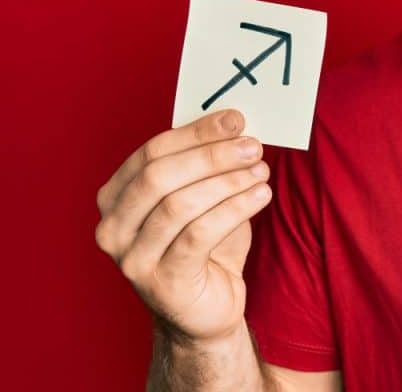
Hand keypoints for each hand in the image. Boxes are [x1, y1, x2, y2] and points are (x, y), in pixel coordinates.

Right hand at [94, 109, 272, 343]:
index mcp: (115, 198)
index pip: (151, 152)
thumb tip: (234, 122)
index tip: (236, 119)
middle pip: (160, 176)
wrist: (205, 309)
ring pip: (179, 205)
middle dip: (211, 155)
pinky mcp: (162, 283)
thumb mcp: (202, 197)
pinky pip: (199, 235)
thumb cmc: (204, 246)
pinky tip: (261, 196)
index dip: (195, 132)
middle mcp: (112, 229)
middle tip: (253, 146)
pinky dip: (234, 209)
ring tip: (261, 170)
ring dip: (228, 181)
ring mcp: (132, 260)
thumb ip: (205, 164)